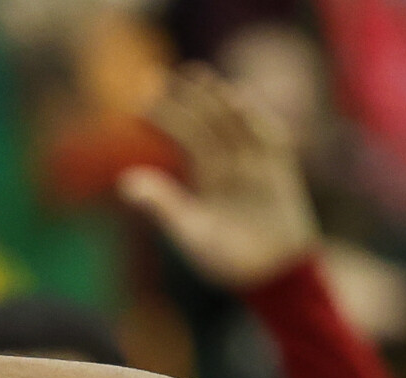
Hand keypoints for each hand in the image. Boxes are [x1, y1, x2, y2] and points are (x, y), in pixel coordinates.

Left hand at [116, 64, 319, 291]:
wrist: (272, 275)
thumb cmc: (227, 260)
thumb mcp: (190, 232)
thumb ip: (162, 205)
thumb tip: (124, 182)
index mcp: (204, 175)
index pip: (183, 135)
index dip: (166, 116)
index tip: (143, 99)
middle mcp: (228, 163)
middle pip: (209, 121)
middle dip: (195, 98)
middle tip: (180, 73)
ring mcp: (255, 164)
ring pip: (236, 123)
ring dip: (223, 102)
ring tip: (207, 82)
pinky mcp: (281, 171)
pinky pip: (270, 138)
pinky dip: (256, 120)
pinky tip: (241, 102)